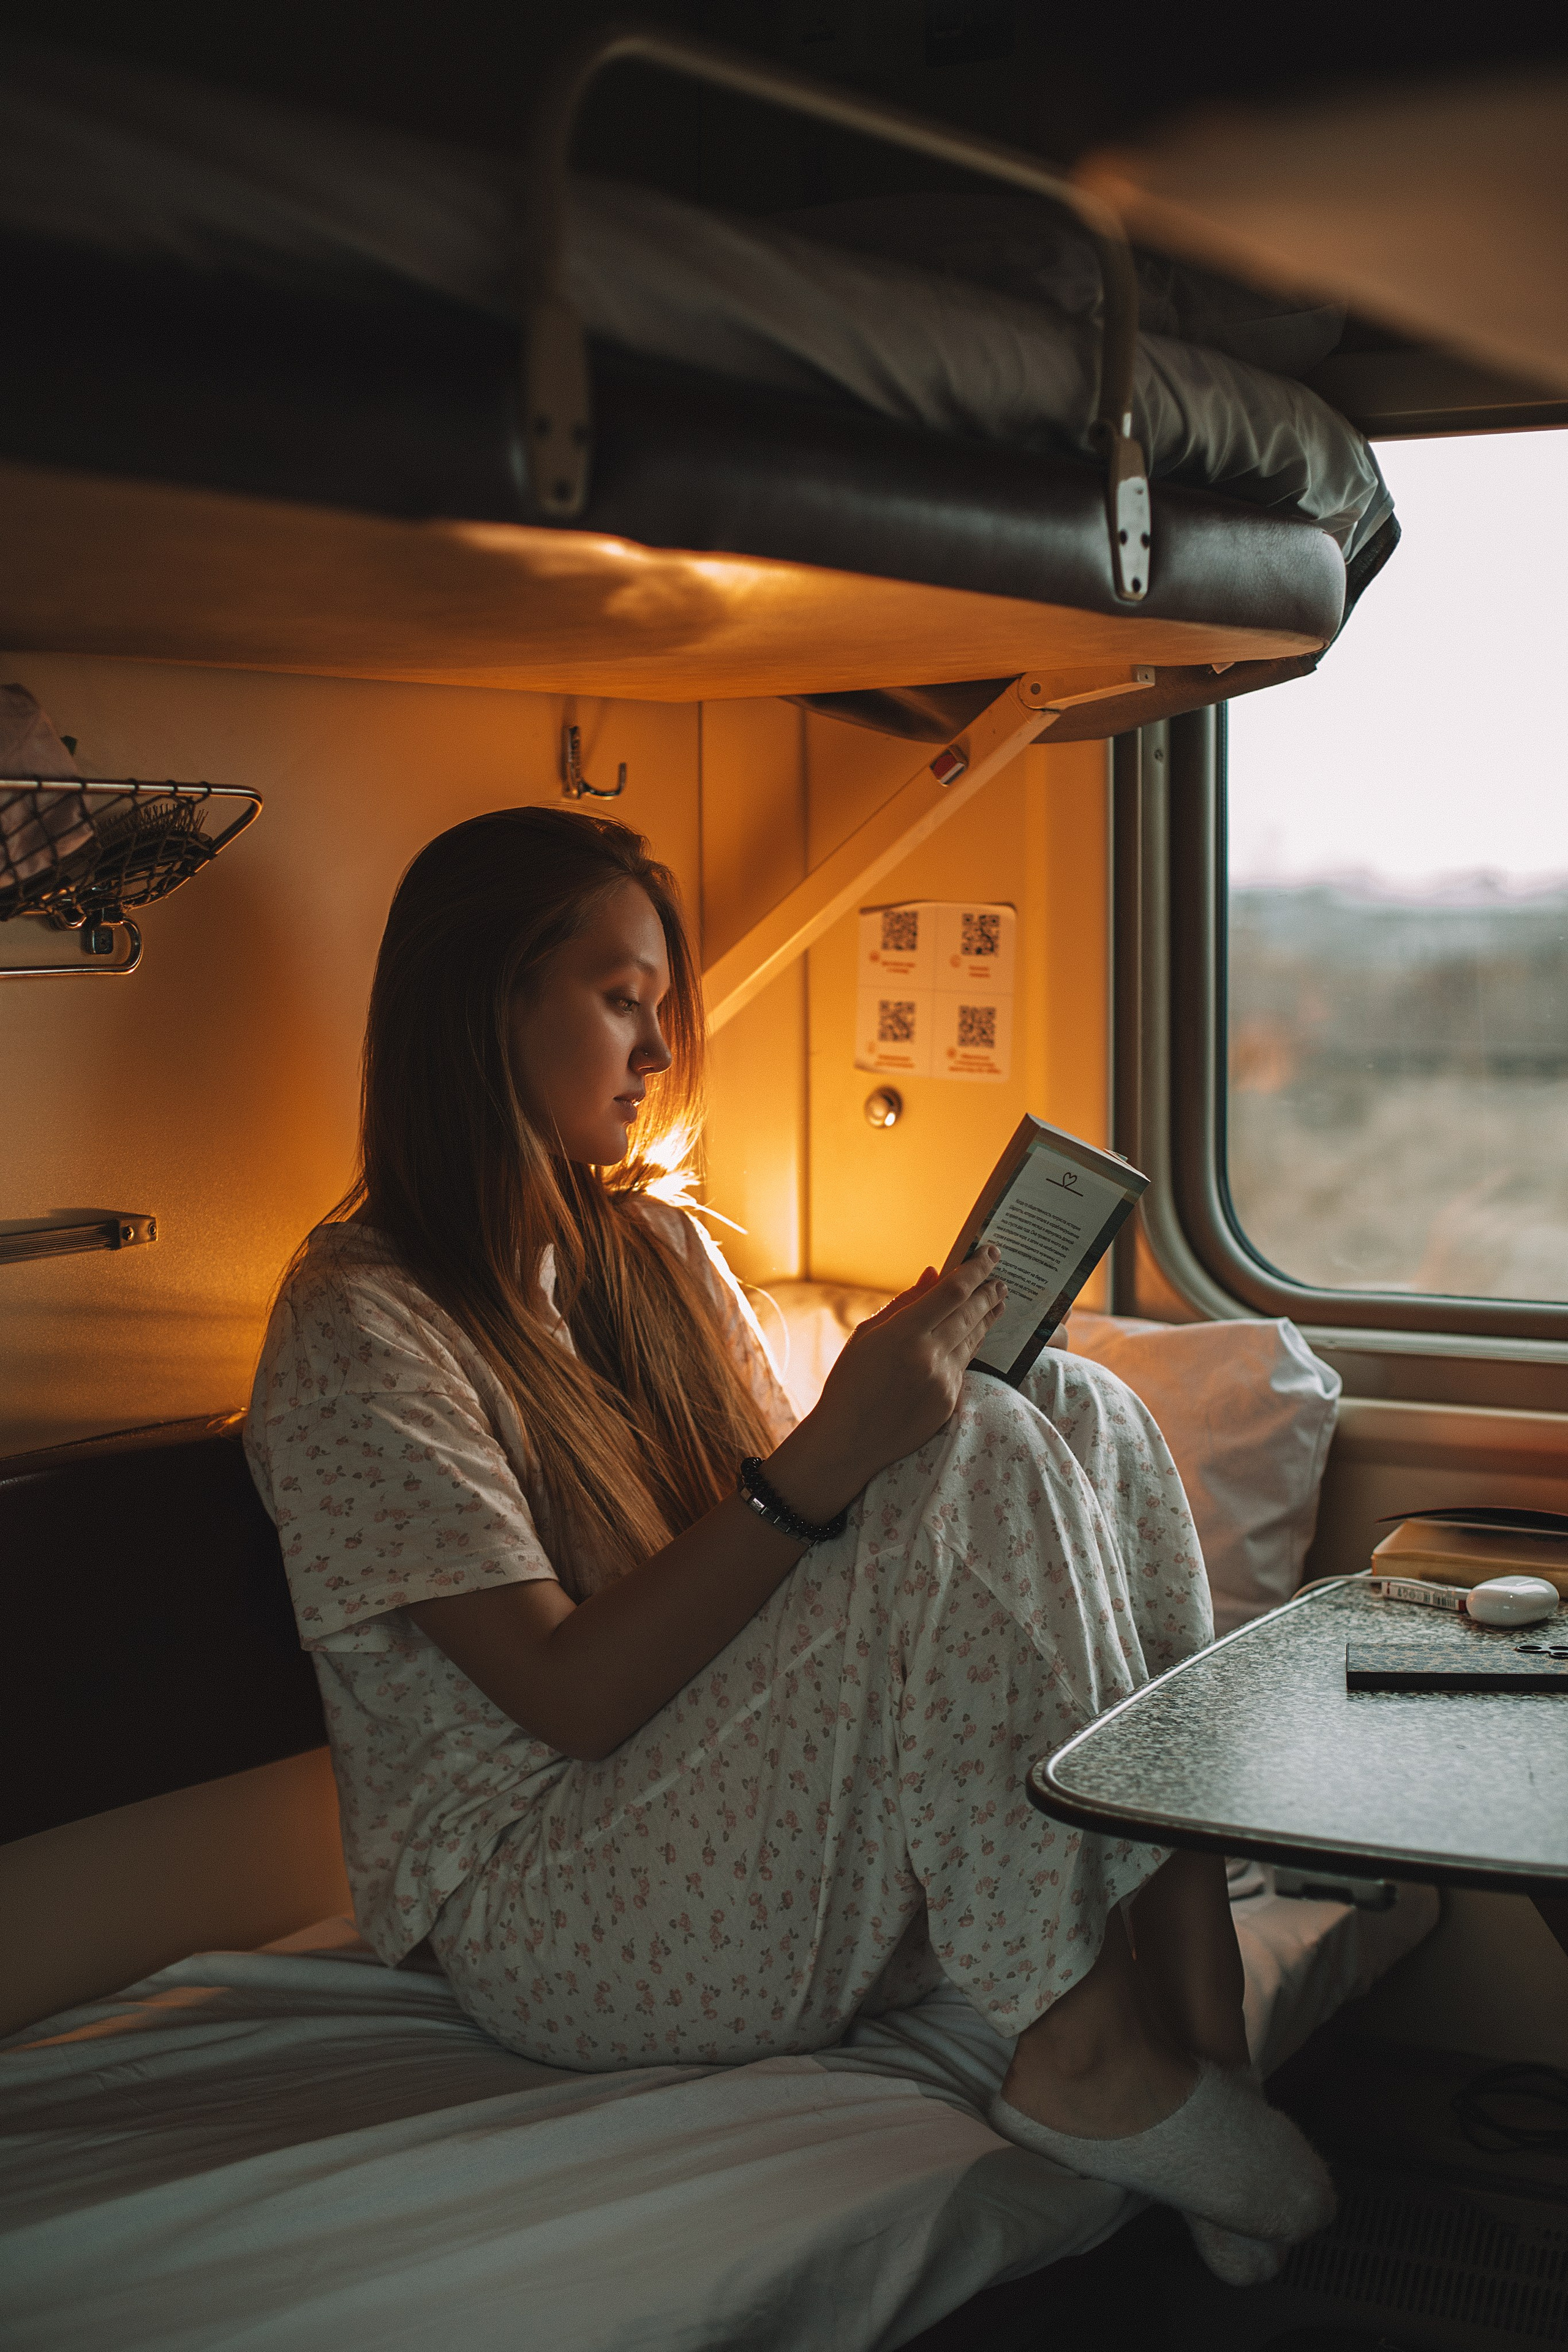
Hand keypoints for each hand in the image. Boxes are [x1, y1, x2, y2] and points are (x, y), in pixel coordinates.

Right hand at [767, 1250, 1006, 1518]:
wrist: (848, 1442)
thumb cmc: (850, 1383)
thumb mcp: (867, 1335)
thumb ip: (905, 1302)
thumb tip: (935, 1273)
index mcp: (904, 1334)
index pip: (953, 1292)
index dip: (976, 1269)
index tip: (991, 1253)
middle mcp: (928, 1356)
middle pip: (971, 1313)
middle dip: (988, 1291)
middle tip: (1000, 1277)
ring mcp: (943, 1382)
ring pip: (974, 1338)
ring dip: (988, 1316)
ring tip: (997, 1299)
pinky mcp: (949, 1402)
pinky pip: (965, 1364)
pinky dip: (972, 1344)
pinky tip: (976, 1333)